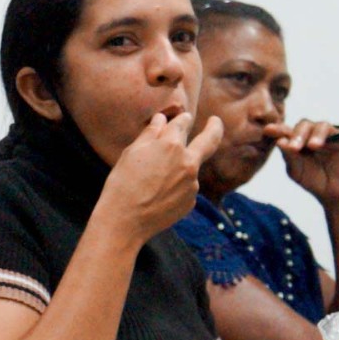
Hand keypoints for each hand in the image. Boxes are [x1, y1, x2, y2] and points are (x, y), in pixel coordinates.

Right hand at [99, 112, 222, 243]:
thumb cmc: (123, 184)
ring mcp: (192, 183)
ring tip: (153, 182)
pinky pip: (186, 187)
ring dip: (181, 167)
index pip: (183, 123)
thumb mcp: (131, 153)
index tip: (182, 118)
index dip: (180, 119)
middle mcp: (188, 162)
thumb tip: (162, 119)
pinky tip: (157, 195)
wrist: (125, 221)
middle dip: (214, 127)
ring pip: (191, 167)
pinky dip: (176, 186)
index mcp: (171, 145)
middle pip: (209, 139)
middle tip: (215, 121)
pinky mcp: (191, 201)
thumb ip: (150, 134)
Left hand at [264, 104, 338, 205]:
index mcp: (298, 140)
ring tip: (314, 146)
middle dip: (298, 135)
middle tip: (294, 148)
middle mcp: (313, 134)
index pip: (287, 131)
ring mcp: (331, 136)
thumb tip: (280, 142)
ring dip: (318, 134)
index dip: (278, 129)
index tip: (268, 130)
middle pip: (304, 125)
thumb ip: (289, 158)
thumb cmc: (313, 180)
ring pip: (323, 126)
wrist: (333, 193)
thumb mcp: (297, 172)